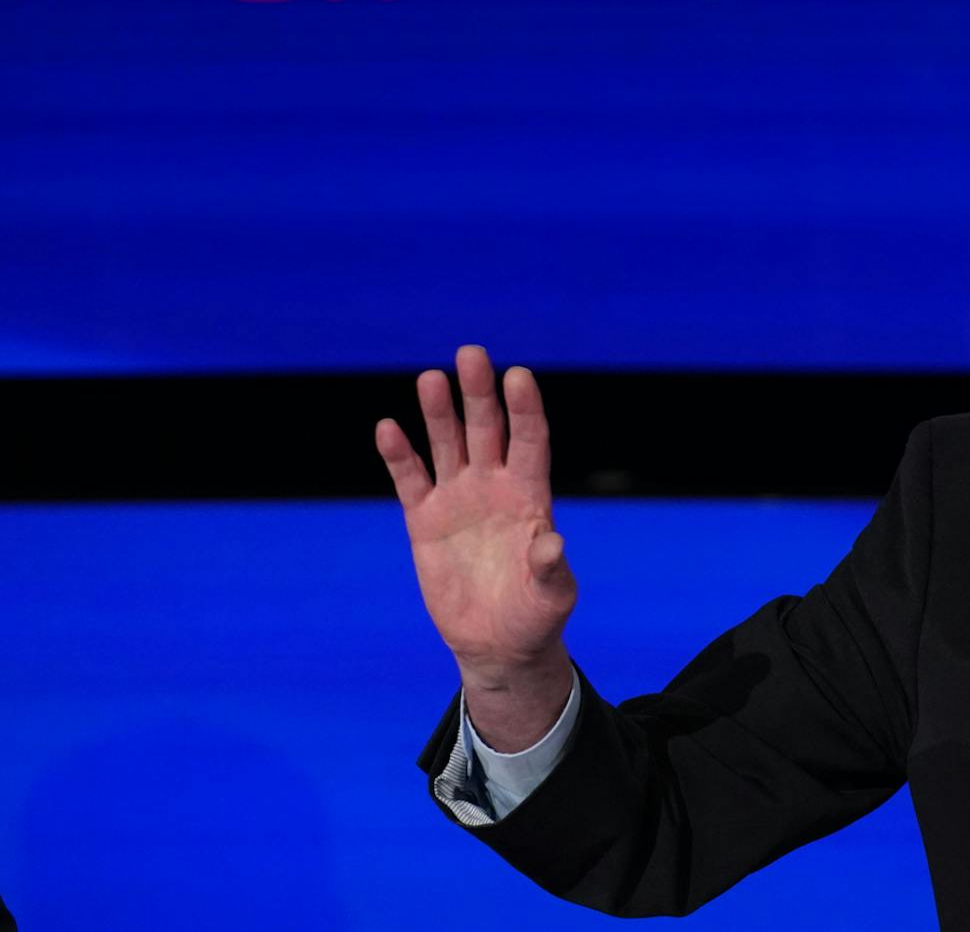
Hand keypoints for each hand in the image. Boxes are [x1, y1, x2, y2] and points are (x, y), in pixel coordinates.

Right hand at [378, 346, 575, 683]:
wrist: (497, 643)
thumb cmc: (535, 615)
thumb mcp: (552, 595)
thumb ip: (550, 568)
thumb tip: (553, 543)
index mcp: (532, 495)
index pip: (530, 440)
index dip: (525, 409)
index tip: (519, 376)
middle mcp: (494, 486)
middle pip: (487, 429)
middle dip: (479, 393)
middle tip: (471, 353)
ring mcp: (458, 499)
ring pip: (447, 444)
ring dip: (438, 413)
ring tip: (431, 378)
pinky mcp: (425, 520)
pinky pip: (410, 479)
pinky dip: (399, 455)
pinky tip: (388, 428)